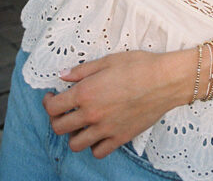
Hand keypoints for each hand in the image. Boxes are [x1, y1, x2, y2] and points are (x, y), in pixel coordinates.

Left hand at [42, 48, 191, 159]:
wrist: (164, 81)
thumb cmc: (138, 66)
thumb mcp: (108, 60)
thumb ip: (82, 71)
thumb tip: (62, 75)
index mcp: (86, 92)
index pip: (53, 107)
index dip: (48, 102)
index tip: (52, 96)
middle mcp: (92, 114)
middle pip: (59, 128)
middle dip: (56, 119)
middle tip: (64, 110)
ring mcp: (105, 129)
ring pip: (75, 144)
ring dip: (73, 134)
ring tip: (80, 123)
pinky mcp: (119, 138)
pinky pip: (98, 152)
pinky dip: (94, 145)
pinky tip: (97, 133)